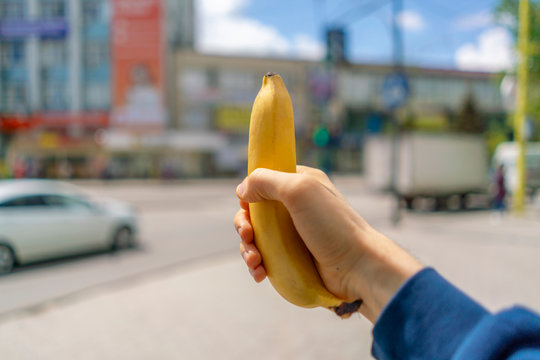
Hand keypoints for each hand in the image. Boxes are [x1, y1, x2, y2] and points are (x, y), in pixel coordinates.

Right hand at [234, 166, 422, 321]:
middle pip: (255, 212)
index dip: (250, 194)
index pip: (264, 181)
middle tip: (248, 236)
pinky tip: (260, 273)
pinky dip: (257, 265)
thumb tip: (242, 189)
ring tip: (255, 261)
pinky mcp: (293, 258)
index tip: (247, 207)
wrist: (357, 267)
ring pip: (257, 238)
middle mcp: (296, 206)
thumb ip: (266, 181)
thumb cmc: (332, 225)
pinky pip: (266, 258)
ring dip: (248, 249)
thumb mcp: (299, 190)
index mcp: (300, 183)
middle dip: (244, 225)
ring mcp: (294, 234)